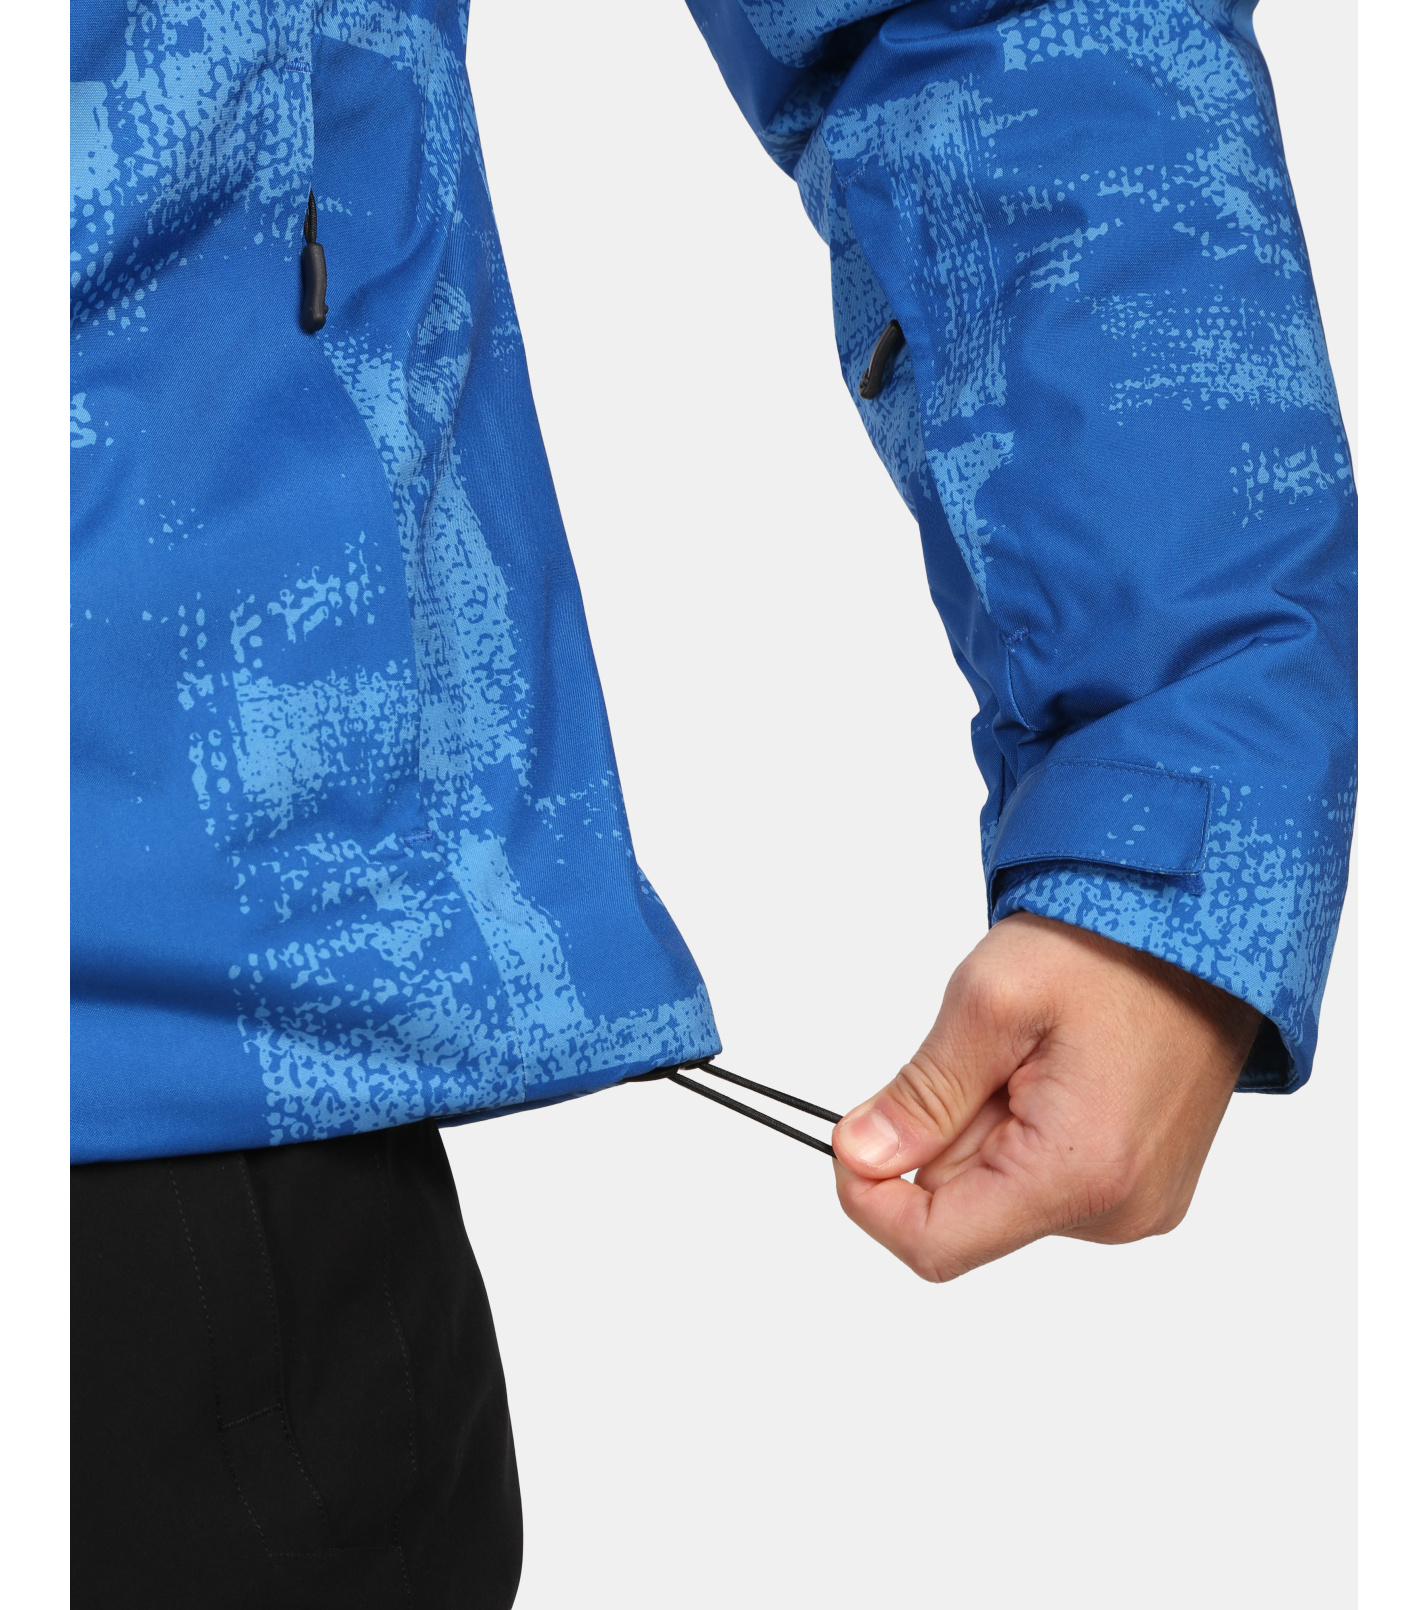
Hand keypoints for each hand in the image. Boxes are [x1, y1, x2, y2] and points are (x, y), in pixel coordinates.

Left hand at [831, 912, 1261, 1280]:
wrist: (1203, 927)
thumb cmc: (1111, 948)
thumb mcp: (990, 1001)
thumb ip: (921, 1093)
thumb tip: (859, 1156)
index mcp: (1080, 1175)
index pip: (935, 1245)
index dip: (870, 1199)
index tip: (852, 1137)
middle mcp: (1119, 1212)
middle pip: (966, 1210)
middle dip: (948, 1131)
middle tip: (988, 1052)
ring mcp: (1139, 1203)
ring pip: (1001, 1190)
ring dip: (989, 1125)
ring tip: (1035, 1053)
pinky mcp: (1145, 1184)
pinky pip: (1047, 1176)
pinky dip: (1028, 1126)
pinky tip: (1060, 1069)